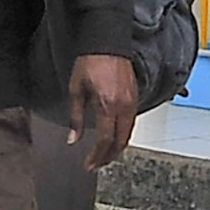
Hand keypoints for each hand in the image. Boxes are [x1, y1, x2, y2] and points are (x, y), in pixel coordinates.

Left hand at [68, 52, 140, 166]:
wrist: (108, 44)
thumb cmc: (90, 63)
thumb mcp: (76, 91)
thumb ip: (75, 118)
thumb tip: (73, 139)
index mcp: (108, 105)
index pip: (106, 140)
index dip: (97, 156)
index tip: (89, 165)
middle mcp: (124, 106)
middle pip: (120, 142)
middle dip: (108, 157)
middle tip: (96, 165)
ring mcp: (132, 102)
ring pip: (128, 134)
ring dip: (116, 148)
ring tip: (103, 156)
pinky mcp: (136, 98)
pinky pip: (131, 124)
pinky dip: (123, 136)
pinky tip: (113, 139)